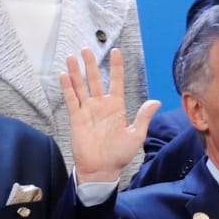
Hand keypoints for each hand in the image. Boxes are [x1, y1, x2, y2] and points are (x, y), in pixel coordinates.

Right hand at [59, 49, 158, 185]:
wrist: (102, 169)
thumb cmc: (120, 154)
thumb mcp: (136, 134)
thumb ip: (143, 116)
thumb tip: (155, 101)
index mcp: (116, 106)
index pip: (115, 81)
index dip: (116, 66)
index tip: (115, 52)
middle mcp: (100, 105)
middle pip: (94, 79)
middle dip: (90, 64)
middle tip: (85, 49)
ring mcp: (87, 110)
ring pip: (80, 86)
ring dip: (75, 72)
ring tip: (71, 57)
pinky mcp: (76, 118)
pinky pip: (71, 100)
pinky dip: (67, 88)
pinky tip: (64, 76)